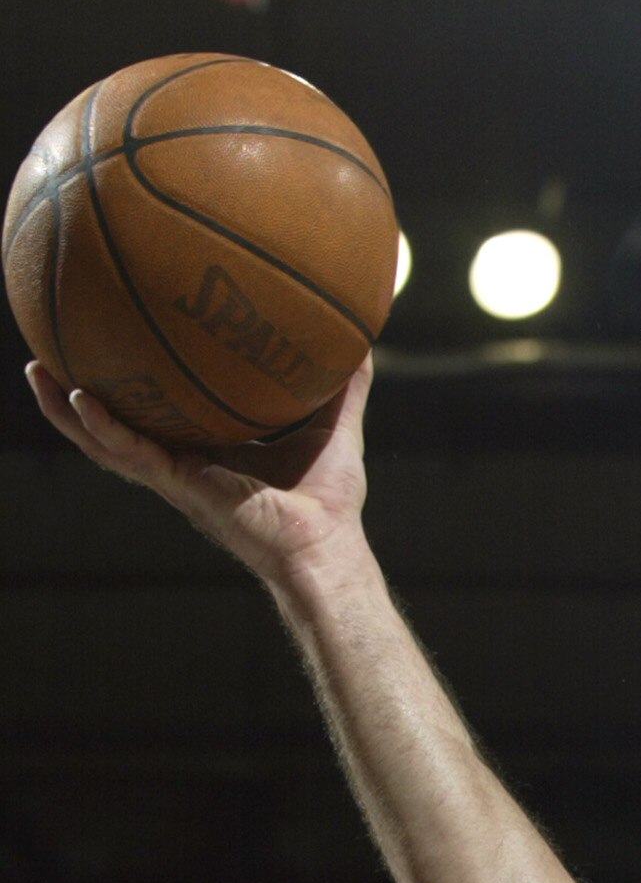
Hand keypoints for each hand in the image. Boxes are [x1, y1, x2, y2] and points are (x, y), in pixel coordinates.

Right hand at [24, 356, 371, 588]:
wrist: (327, 548)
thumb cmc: (329, 500)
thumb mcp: (333, 426)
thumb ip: (342, 383)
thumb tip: (361, 334)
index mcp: (205, 447)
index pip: (156, 410)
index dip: (129, 380)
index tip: (105, 339)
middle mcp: (180, 461)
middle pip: (114, 423)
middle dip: (76, 391)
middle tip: (45, 348)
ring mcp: (175, 477)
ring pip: (104, 442)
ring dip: (67, 411)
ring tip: (36, 371)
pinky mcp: (180, 487)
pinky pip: (130, 455)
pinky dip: (103, 429)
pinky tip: (79, 399)